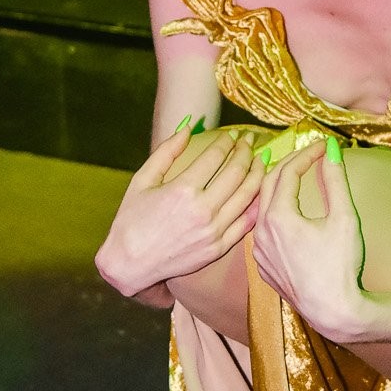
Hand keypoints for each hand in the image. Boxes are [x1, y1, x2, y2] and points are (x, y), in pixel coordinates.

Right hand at [95, 124, 262, 298]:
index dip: (228, 141)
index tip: (233, 134)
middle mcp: (202, 210)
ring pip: (247, 196)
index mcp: (183, 190)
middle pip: (237, 172)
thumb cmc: (131, 220)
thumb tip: (188, 126)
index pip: (216, 156)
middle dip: (246, 151)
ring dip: (257, 173)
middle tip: (250, 141)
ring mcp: (213, 231)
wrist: (130, 263)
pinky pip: (246, 222)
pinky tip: (259, 190)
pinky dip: (256, 203)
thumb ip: (166, 151)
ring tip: (260, 159)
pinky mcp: (218, 248)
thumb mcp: (142, 180)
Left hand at [250, 137, 369, 343]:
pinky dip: (273, 213)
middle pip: (268, 185)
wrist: (334, 311)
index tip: (323, 146)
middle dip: (288, 164)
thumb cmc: (341, 266)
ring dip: (276, 188)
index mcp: (278, 217)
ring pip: (261, 208)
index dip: (306, 154)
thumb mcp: (344, 218)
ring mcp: (258, 251)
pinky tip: (283, 210)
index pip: (287, 171)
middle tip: (307, 152)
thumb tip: (332, 151)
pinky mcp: (263, 267)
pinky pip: (262, 231)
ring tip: (290, 173)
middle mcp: (261, 232)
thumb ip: (336, 181)